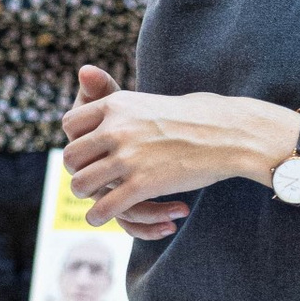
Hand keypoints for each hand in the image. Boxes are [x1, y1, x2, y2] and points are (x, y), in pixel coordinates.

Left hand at [62, 64, 292, 229]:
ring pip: (82, 184)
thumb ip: (120, 103)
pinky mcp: (142, 184)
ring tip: (93, 198)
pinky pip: (105, 207)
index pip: (71, 124)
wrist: (228, 132)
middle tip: (86, 178)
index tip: (84, 151)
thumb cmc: (196, 115)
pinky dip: (98, 216)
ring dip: (85, 195)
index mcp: (117, 105)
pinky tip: (100, 217)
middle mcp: (116, 129)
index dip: (74, 140)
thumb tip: (95, 83)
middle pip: (71, 155)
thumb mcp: (150, 102)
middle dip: (76, 170)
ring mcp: (128, 157)